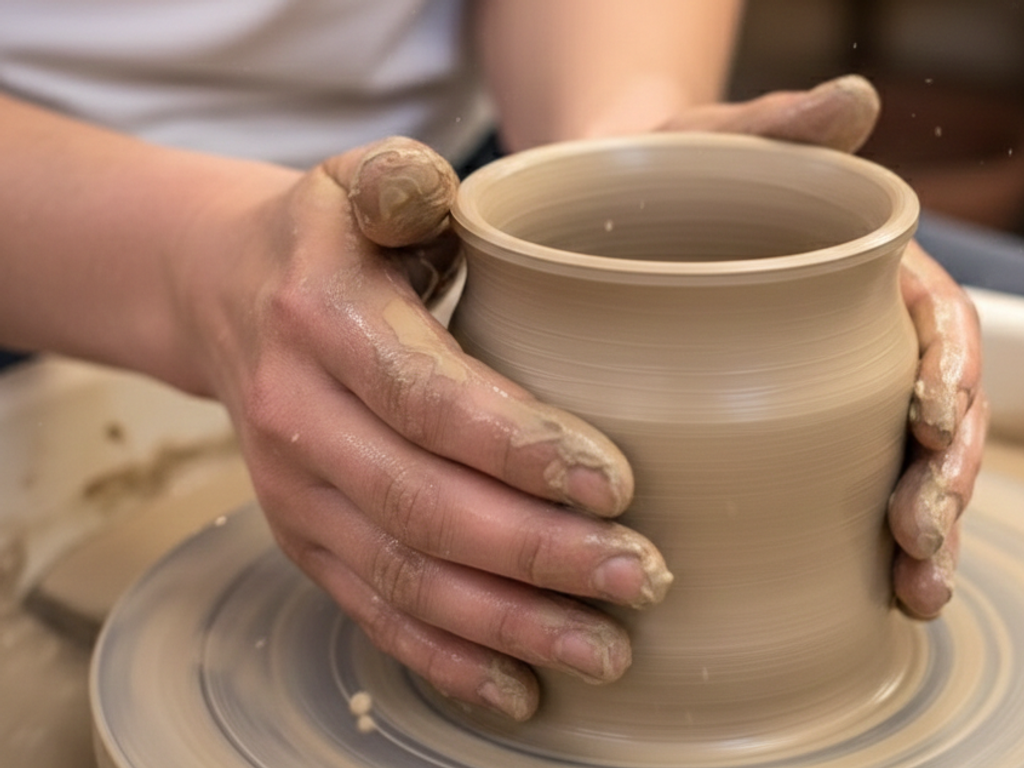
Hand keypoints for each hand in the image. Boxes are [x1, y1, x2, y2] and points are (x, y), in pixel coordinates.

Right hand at [179, 137, 671, 720]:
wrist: (225, 297)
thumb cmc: (325, 240)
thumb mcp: (355, 183)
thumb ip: (399, 182)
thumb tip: (434, 187)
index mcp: (319, 320)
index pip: (427, 397)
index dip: (520, 448)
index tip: (616, 484)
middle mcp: (297, 417)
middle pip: (425, 506)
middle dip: (538, 553)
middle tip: (641, 577)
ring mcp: (294, 493)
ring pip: (406, 577)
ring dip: (509, 623)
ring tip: (607, 648)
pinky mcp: (302, 540)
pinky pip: (373, 612)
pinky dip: (446, 660)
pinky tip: (520, 689)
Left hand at [660, 76, 988, 617]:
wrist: (598, 215)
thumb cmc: (663, 178)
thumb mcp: (711, 145)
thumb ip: (779, 127)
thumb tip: (853, 99)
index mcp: (858, 275)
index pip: (929, 326)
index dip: (947, 375)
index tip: (932, 424)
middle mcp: (849, 343)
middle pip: (924, 416)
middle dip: (936, 481)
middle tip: (922, 543)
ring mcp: (813, 397)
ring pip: (890, 468)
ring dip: (917, 532)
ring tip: (915, 591)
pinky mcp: (767, 438)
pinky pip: (828, 494)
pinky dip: (854, 546)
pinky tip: (865, 596)